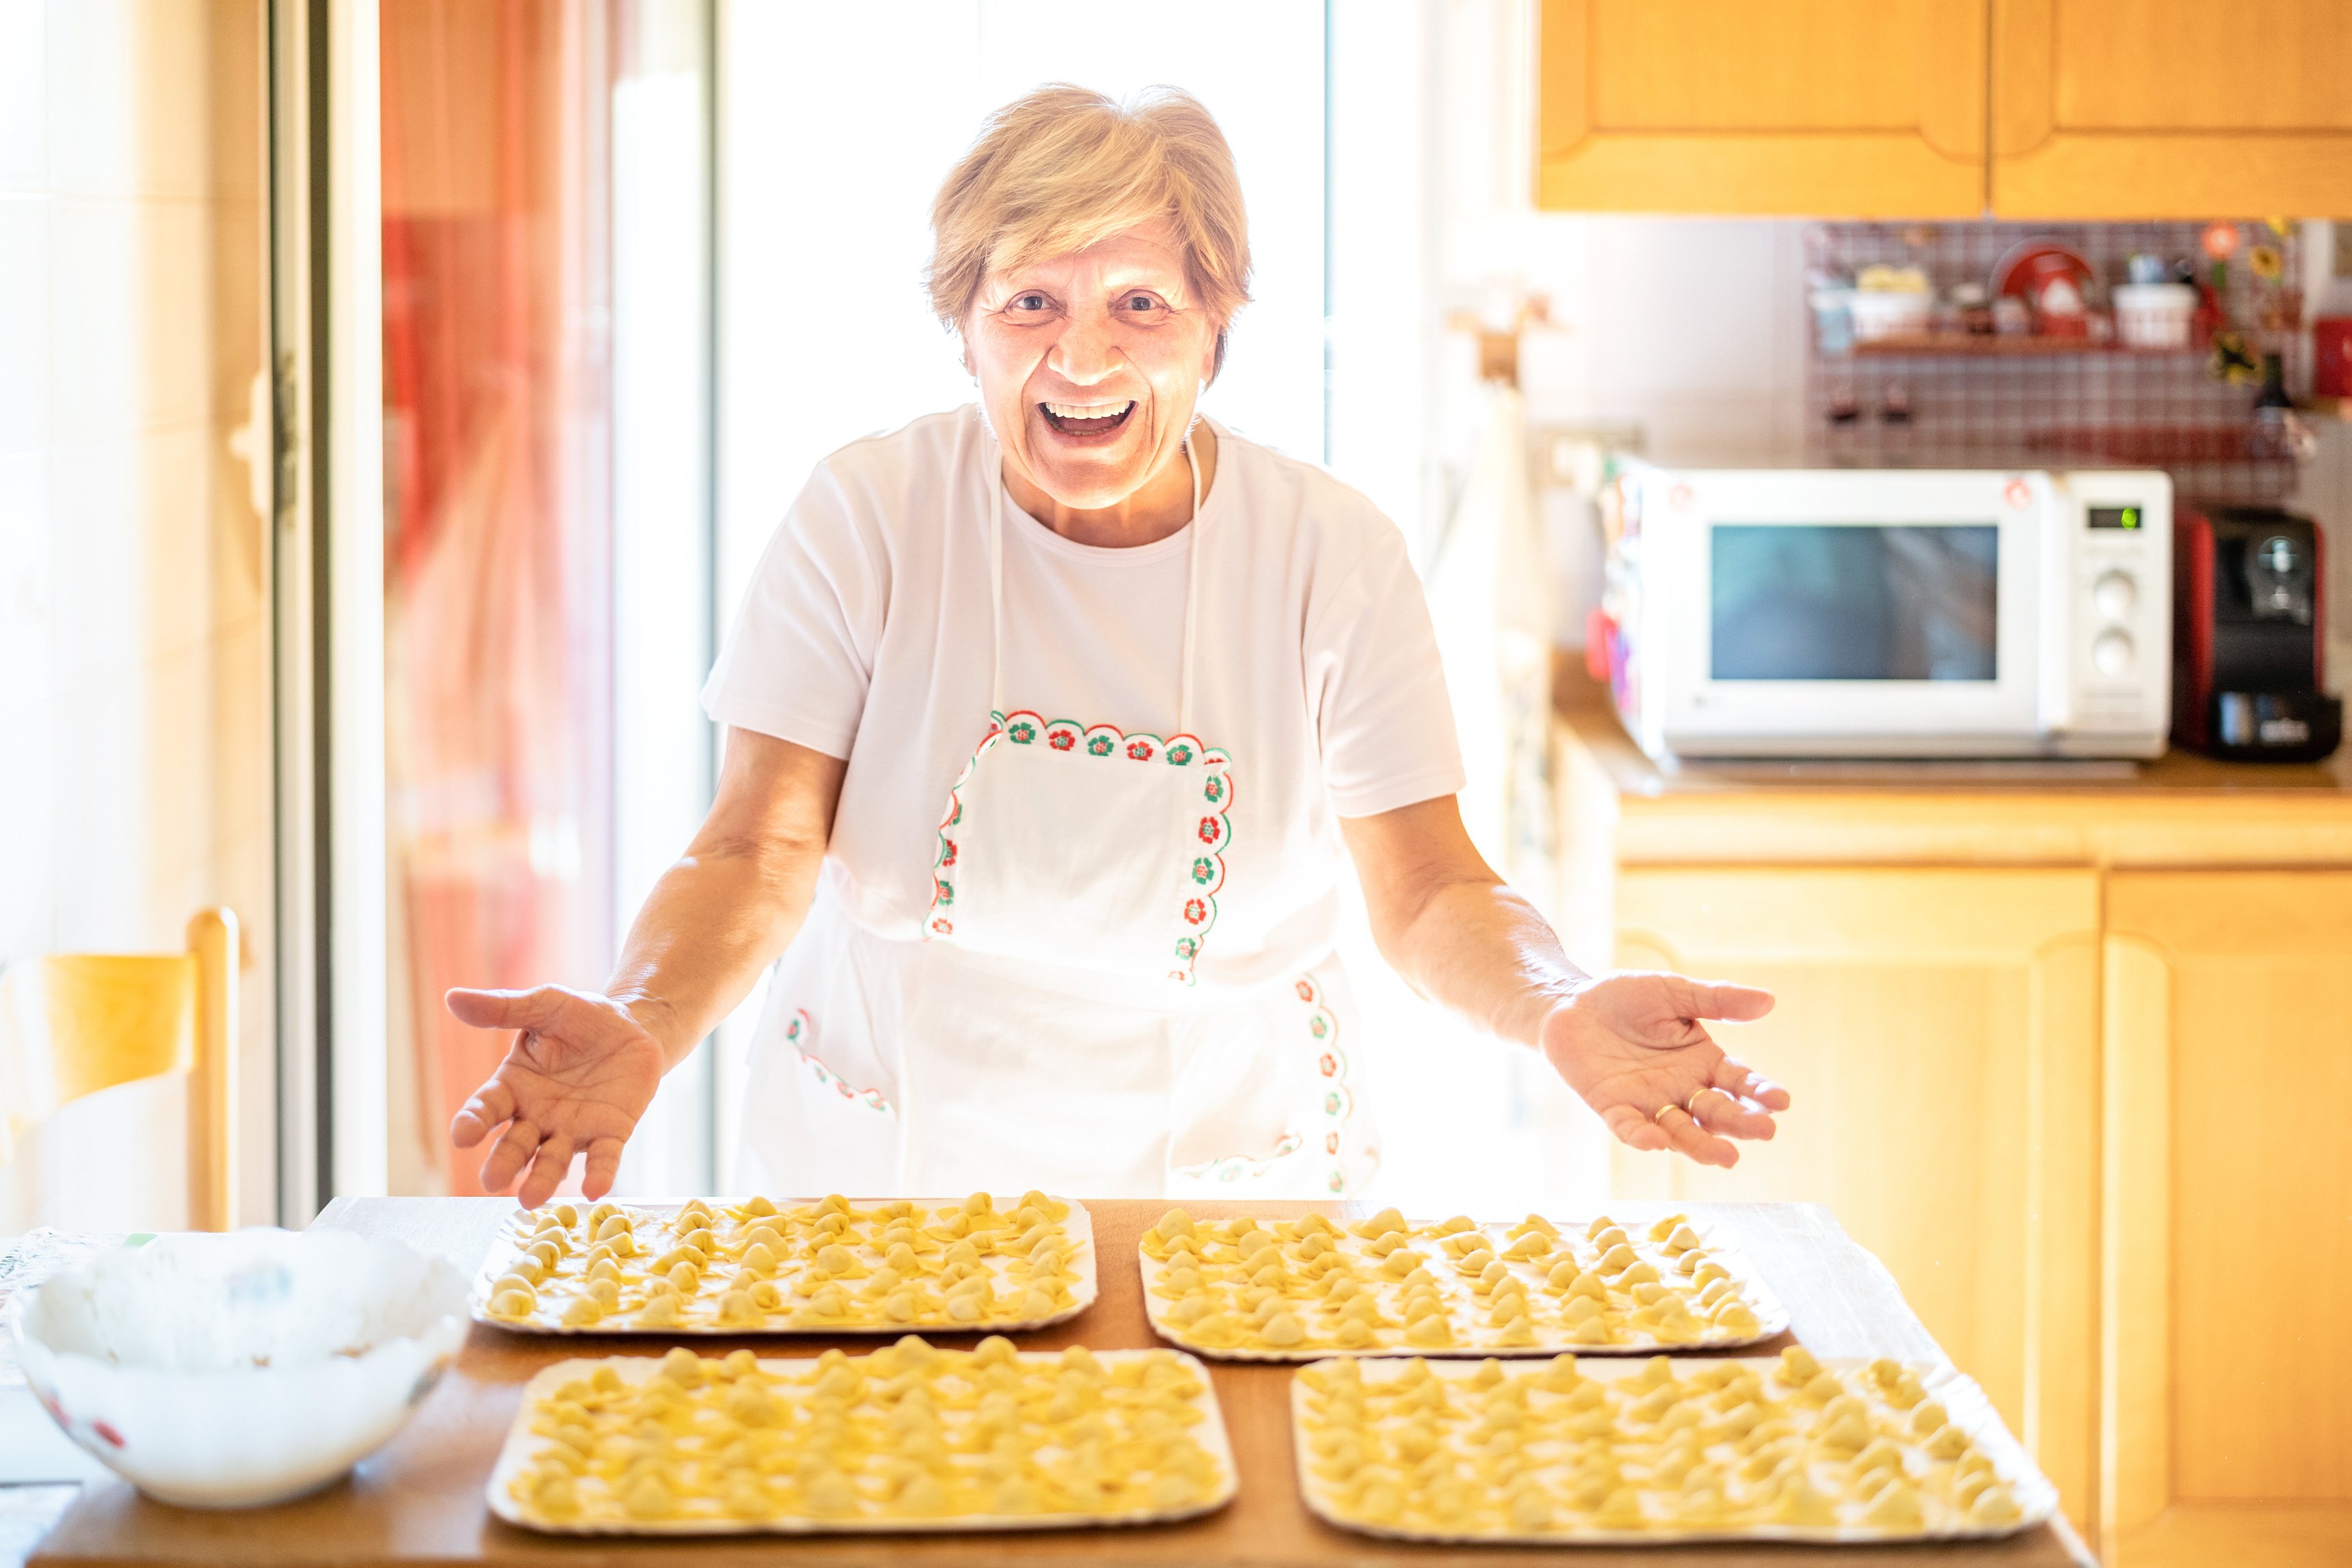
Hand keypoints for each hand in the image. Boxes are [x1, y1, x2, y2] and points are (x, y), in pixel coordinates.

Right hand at [444, 986, 668, 1205]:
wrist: (634, 1025)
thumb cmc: (581, 1017)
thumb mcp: (544, 1006)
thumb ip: (503, 1008)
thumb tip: (453, 998)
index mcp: (513, 1086)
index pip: (485, 1109)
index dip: (472, 1122)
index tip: (462, 1136)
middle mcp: (537, 1116)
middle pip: (515, 1145)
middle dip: (504, 1163)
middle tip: (493, 1181)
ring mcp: (572, 1128)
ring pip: (552, 1160)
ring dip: (542, 1179)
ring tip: (531, 1199)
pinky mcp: (610, 1132)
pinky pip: (602, 1157)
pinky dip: (598, 1173)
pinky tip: (595, 1190)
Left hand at [1539, 971, 1786, 1167]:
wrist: (1571, 1002)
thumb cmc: (1627, 997)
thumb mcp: (1675, 992)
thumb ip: (1717, 1000)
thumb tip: (1768, 1001)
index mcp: (1703, 1061)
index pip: (1738, 1081)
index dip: (1760, 1092)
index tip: (1782, 1101)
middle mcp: (1681, 1089)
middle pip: (1716, 1112)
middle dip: (1740, 1123)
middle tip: (1765, 1131)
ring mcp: (1648, 1102)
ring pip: (1680, 1131)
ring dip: (1701, 1144)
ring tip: (1726, 1157)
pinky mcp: (1612, 1107)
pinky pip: (1629, 1127)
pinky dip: (1641, 1136)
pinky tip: (1656, 1141)